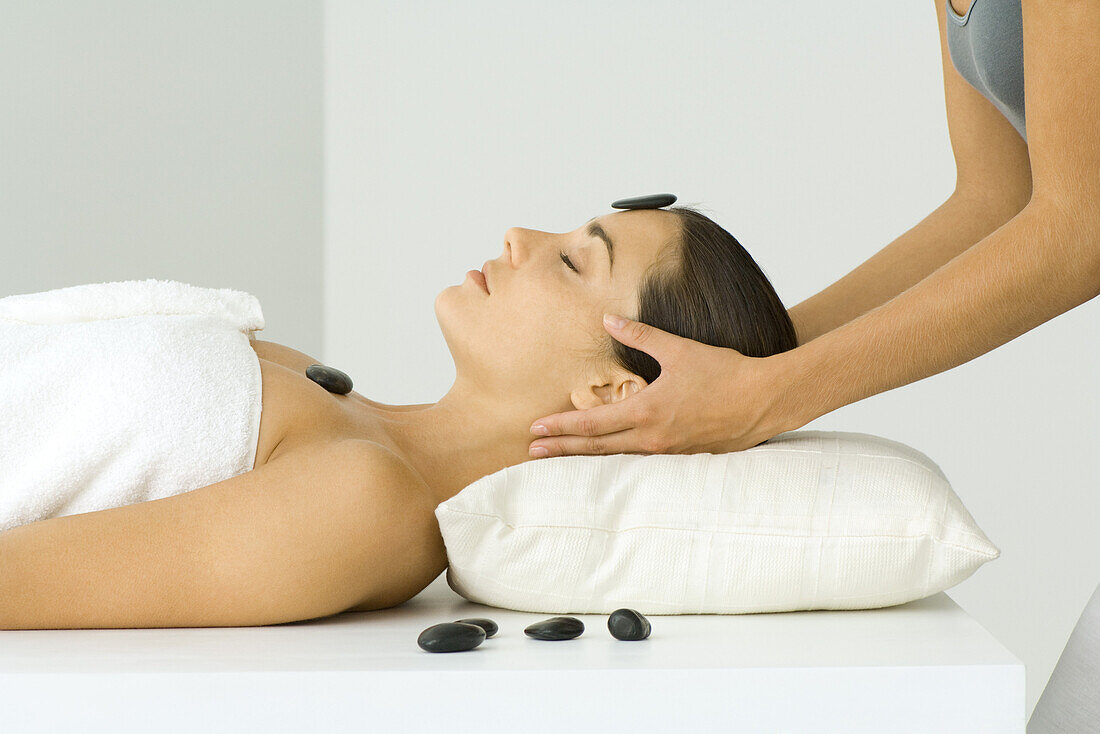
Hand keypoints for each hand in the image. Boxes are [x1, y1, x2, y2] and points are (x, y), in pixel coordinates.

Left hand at [527, 313, 793, 456]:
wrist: (765, 400)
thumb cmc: (724, 372)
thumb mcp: (678, 349)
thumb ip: (639, 336)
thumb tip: (609, 320)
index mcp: (647, 411)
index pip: (592, 424)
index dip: (561, 427)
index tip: (535, 429)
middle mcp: (652, 438)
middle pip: (596, 448)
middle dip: (561, 450)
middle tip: (531, 452)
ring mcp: (667, 452)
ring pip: (616, 459)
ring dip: (584, 459)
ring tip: (558, 459)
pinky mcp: (682, 457)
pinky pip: (639, 462)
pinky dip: (615, 461)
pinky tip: (604, 461)